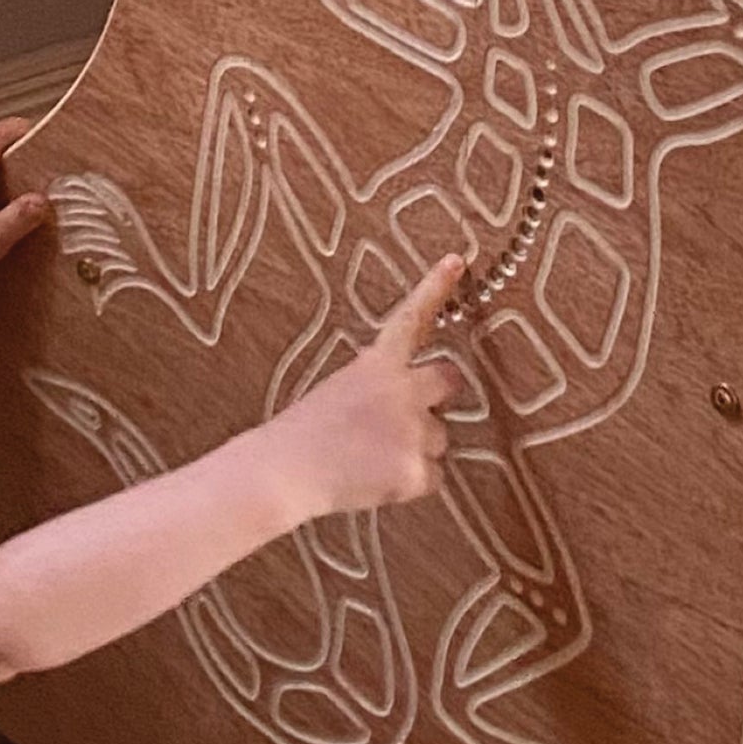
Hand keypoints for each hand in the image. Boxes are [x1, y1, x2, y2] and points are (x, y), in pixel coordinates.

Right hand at [267, 256, 464, 520]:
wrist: (285, 472)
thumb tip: (404, 399)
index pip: (412, 318)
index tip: (457, 260)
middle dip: (437, 393)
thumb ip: (379, 385)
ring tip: (370, 459)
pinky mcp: (418, 469)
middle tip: (409, 413)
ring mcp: (415, 429)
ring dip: (415, 448)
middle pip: (449, 379)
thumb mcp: (341, 389)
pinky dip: (411, 482)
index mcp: (378, 365)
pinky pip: (434, 476)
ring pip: (439, 436)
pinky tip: (377, 480)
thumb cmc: (304, 434)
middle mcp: (404, 389)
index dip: (436, 288)